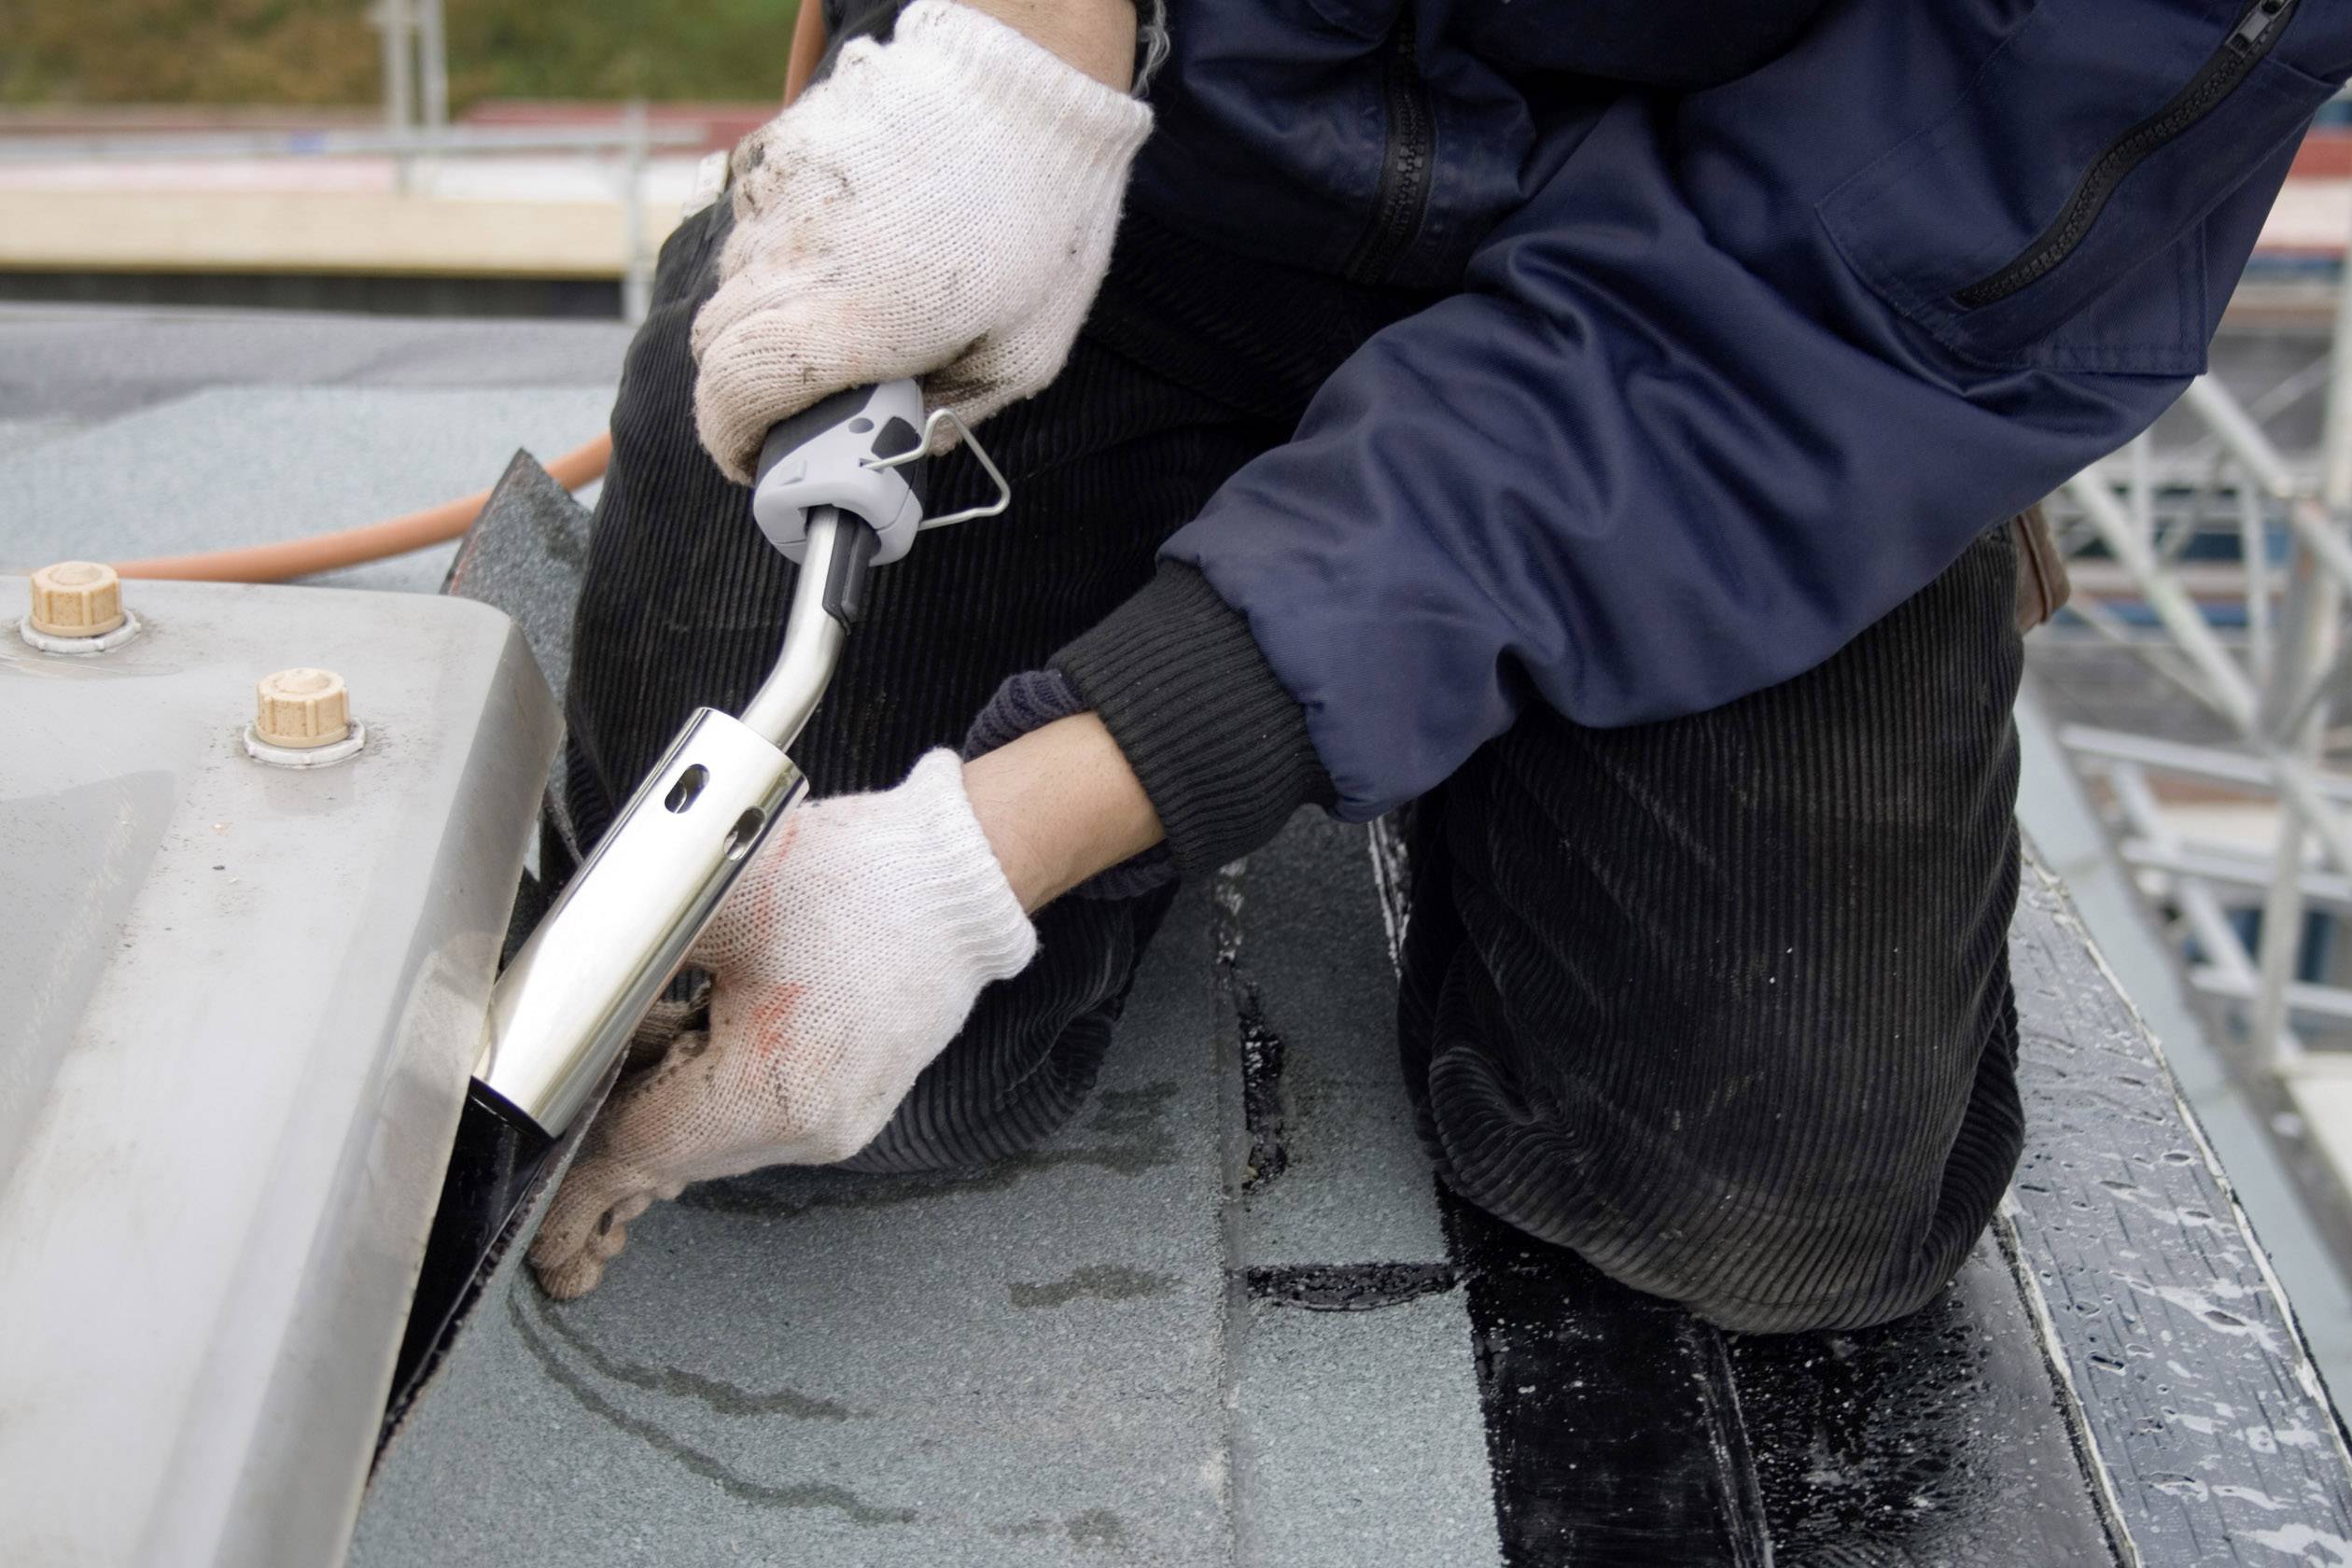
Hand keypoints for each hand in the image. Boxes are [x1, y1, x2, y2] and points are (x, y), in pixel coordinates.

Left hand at [527, 750, 1036, 1298]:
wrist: (961, 870)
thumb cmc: (856, 877)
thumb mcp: (708, 906)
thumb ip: (619, 971)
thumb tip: (556, 1020)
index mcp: (771, 1091)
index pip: (640, 1155)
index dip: (577, 1190)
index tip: (544, 1239)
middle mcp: (810, 1128)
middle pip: (673, 1153)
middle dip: (617, 1123)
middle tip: (579, 1077)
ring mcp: (838, 1122)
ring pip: (713, 1137)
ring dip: (670, 1096)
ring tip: (670, 1013)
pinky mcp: (852, 1102)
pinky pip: (758, 1117)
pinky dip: (718, 1087)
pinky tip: (711, 1021)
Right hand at [689, 0, 1153, 482]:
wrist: (1031, 85)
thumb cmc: (1043, 225)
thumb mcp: (1024, 353)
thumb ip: (955, 412)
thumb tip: (909, 445)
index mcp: (859, 318)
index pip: (736, 390)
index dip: (729, 440)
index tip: (751, 460)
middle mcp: (801, 256)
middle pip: (714, 344)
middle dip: (738, 391)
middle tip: (789, 406)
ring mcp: (781, 196)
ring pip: (726, 283)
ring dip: (756, 321)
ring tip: (823, 323)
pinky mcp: (780, 147)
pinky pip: (745, 221)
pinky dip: (769, 255)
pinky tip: (832, 254)